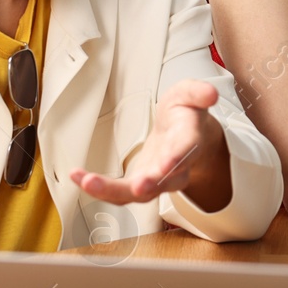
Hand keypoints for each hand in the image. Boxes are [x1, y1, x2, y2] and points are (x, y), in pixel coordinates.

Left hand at [70, 80, 231, 209]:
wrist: (186, 136)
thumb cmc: (185, 115)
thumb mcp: (190, 95)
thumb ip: (198, 93)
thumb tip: (210, 92)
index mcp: (189, 142)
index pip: (185, 152)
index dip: (176, 159)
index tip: (165, 165)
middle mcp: (175, 168)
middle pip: (163, 182)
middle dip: (149, 185)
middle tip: (137, 187)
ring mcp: (156, 180)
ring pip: (137, 194)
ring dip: (112, 192)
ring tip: (87, 182)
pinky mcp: (138, 184)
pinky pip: (118, 193)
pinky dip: (98, 188)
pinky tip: (78, 177)